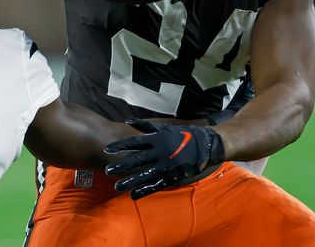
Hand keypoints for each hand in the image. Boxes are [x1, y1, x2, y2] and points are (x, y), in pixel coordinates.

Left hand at [104, 119, 225, 199]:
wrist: (207, 145)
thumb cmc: (184, 134)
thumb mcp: (166, 127)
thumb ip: (146, 125)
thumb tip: (127, 120)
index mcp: (158, 139)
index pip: (135, 142)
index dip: (121, 146)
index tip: (107, 150)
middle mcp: (160, 152)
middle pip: (137, 160)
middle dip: (121, 166)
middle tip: (107, 171)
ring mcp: (166, 166)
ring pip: (144, 174)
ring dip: (130, 181)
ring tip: (116, 186)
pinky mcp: (173, 177)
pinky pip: (156, 184)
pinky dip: (144, 190)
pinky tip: (133, 195)